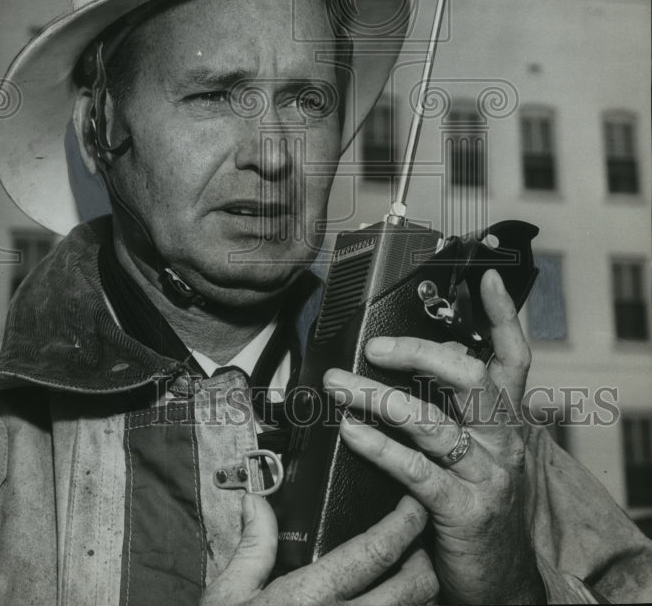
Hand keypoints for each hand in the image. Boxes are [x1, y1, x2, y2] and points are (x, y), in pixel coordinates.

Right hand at [201, 492, 438, 605]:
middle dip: (424, 561)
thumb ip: (252, 547)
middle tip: (418, 545)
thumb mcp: (227, 595)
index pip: (374, 553)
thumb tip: (256, 502)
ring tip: (409, 582)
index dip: (403, 524)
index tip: (412, 505)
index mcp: (311, 597)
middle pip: (412, 588)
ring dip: (419, 598)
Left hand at [324, 268, 545, 604]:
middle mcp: (502, 442)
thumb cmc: (480, 508)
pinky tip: (351, 430)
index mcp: (506, 423)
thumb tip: (426, 357)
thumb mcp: (480, 453)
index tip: (483, 277)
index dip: (503, 316)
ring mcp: (486, 476)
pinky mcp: (463, 511)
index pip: (513, 359)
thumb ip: (460, 408)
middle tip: (373, 346)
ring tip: (339, 383)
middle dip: (419, 354)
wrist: (503, 586)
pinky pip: (415, 469)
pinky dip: (379, 446)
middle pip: (470, 377)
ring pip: (432, 421)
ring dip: (378, 397)